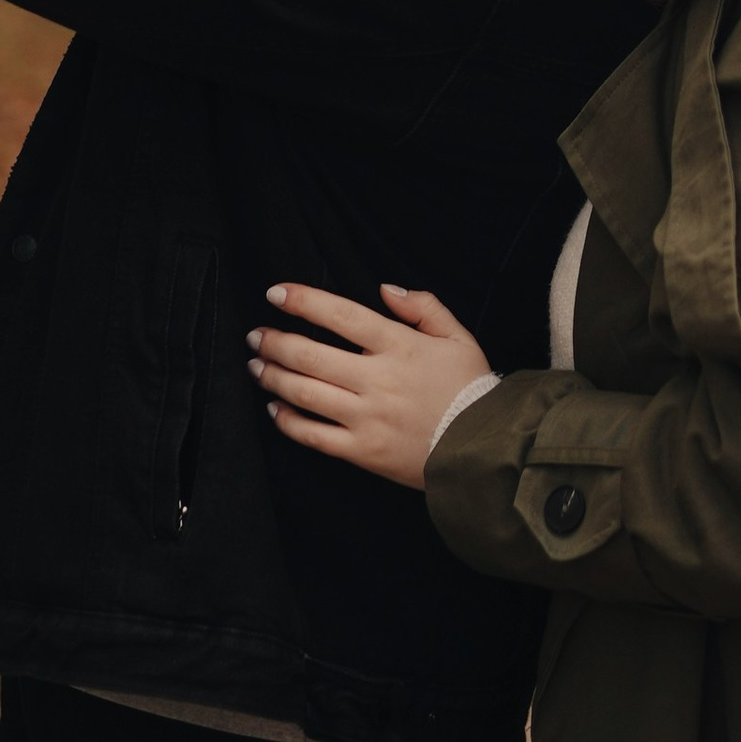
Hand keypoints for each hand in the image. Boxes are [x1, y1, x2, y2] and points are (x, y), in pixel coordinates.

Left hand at [250, 282, 491, 488]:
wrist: (484, 449)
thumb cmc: (471, 389)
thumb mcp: (458, 337)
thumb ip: (424, 306)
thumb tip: (384, 289)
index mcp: (399, 346)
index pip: (341, 315)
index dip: (303, 301)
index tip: (275, 294)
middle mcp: (377, 380)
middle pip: (310, 354)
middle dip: (274, 342)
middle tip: (255, 336)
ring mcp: (367, 418)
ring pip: (304, 393)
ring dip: (272, 376)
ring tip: (256, 366)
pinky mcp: (362, 452)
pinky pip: (313, 436)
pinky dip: (287, 420)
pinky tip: (275, 408)